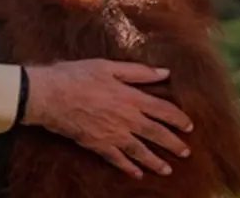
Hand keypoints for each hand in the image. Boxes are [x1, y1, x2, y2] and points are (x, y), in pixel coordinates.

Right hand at [22, 59, 193, 178]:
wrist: (50, 96)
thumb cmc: (77, 76)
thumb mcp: (109, 66)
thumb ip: (138, 72)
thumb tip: (164, 72)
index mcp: (131, 97)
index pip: (163, 110)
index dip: (178, 118)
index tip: (189, 126)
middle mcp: (126, 119)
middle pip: (156, 134)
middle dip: (173, 144)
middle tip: (186, 152)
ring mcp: (113, 134)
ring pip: (140, 151)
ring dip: (156, 161)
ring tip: (168, 169)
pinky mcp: (98, 145)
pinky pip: (117, 160)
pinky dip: (129, 167)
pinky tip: (137, 173)